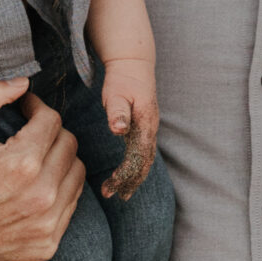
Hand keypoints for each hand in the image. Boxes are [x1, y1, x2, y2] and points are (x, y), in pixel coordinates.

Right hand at [0, 77, 85, 260]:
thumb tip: (22, 84)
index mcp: (21, 165)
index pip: (52, 120)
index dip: (36, 108)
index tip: (23, 110)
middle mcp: (40, 197)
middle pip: (69, 145)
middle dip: (49, 132)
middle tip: (26, 133)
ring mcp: (46, 225)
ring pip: (76, 174)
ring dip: (58, 160)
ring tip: (31, 158)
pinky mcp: (46, 245)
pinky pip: (70, 205)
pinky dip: (57, 191)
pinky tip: (31, 186)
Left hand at [99, 57, 158, 200]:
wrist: (134, 64)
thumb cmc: (123, 79)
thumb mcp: (117, 93)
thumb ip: (118, 111)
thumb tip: (119, 129)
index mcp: (146, 124)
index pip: (138, 157)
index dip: (125, 174)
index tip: (111, 186)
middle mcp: (151, 129)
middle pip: (144, 163)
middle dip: (130, 182)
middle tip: (113, 196)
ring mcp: (149, 129)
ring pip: (145, 160)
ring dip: (134, 178)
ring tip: (121, 195)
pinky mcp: (143, 128)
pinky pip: (141, 154)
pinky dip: (134, 168)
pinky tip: (125, 177)